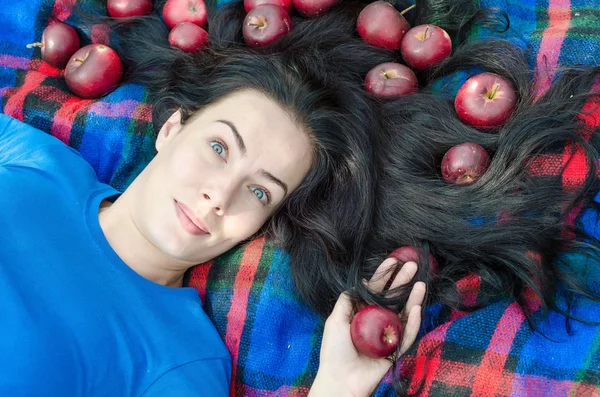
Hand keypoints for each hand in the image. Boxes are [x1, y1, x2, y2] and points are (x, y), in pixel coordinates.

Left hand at [308, 259, 426, 396]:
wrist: (340, 380)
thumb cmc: (334, 350)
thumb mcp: (335, 319)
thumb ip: (347, 300)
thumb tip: (361, 281)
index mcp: (363, 313)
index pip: (376, 290)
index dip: (384, 275)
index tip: (394, 260)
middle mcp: (378, 321)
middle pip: (393, 298)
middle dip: (402, 281)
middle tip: (413, 265)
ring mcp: (389, 335)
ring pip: (405, 314)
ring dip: (413, 298)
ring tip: (420, 284)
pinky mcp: (396, 350)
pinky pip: (408, 335)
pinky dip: (414, 322)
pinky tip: (418, 308)